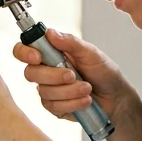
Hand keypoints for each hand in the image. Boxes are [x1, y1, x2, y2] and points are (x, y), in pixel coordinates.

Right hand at [13, 29, 130, 120]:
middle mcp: (46, 71)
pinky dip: (72, 103)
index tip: (37, 57)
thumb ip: (71, 42)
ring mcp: (48, 90)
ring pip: (44, 91)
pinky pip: (53, 106)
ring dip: (69, 91)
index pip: (24, 49)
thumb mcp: (91, 53)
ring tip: (87, 88)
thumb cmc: (104, 73)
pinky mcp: (54, 107)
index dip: (24, 52)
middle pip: (30, 73)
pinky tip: (85, 100)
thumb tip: (50, 33)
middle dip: (53, 76)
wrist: (116, 98)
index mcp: (51, 53)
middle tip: (73, 75)